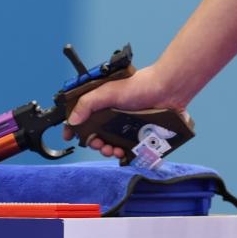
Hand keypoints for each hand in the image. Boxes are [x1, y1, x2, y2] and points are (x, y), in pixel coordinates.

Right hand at [62, 64, 184, 157]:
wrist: (167, 90)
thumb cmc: (140, 85)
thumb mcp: (109, 91)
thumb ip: (88, 103)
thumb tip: (72, 120)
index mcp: (103, 102)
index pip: (82, 116)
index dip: (74, 127)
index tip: (69, 136)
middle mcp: (112, 113)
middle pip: (95, 134)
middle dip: (93, 142)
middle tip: (98, 144)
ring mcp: (125, 124)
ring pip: (110, 142)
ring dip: (107, 149)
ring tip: (111, 150)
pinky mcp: (137, 133)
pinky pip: (126, 147)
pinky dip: (122, 152)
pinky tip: (122, 152)